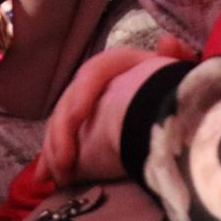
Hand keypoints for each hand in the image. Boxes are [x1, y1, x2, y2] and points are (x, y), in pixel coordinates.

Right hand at [42, 49, 173, 186]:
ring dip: (53, 149)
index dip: (82, 92)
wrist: (175, 114)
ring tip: (57, 175)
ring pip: (60, 124)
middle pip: (70, 101)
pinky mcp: (83, 134)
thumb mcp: (176, 76)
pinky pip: (60, 143)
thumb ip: (174, 58)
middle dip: (62, 132)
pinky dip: (51, 160)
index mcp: (120, 65)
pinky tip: (45, 179)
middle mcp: (98, 83)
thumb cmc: (174, 94)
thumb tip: (167, 42)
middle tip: (65, 162)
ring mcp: (87, 108)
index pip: (94, 72)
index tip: (78, 117)